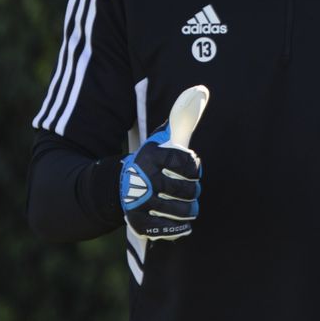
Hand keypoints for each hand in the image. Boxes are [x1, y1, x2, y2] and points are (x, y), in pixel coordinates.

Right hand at [119, 86, 207, 240]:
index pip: (189, 164)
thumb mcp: (163, 137)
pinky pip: (172, 230)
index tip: (190, 167)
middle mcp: (144, 179)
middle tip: (188, 188)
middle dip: (193, 190)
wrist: (118, 186)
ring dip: (189, 208)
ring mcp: (141, 202)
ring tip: (185, 203)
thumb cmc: (151, 160)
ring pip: (184, 210)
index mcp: (152, 156)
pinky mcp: (139, 222)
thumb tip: (201, 90)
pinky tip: (179, 221)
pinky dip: (180, 227)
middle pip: (188, 190)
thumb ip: (182, 116)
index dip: (195, 168)